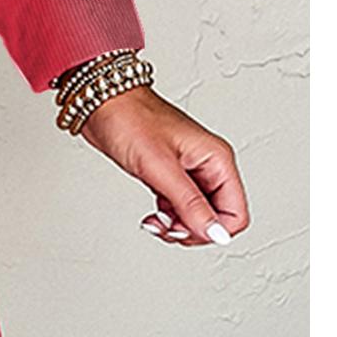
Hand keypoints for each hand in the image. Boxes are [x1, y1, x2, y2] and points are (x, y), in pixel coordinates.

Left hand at [75, 85, 249, 247]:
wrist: (100, 102)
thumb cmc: (129, 119)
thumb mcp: (160, 167)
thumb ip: (190, 203)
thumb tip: (217, 234)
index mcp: (216, 159)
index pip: (235, 213)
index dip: (213, 229)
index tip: (185, 228)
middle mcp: (207, 166)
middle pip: (216, 219)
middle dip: (191, 230)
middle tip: (167, 226)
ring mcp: (188, 172)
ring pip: (196, 217)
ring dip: (176, 227)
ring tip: (155, 222)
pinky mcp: (168, 176)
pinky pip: (178, 210)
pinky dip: (166, 219)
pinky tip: (152, 217)